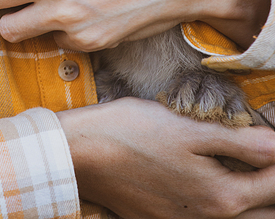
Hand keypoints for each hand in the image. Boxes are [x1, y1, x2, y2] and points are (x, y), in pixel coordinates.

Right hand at [56, 99, 274, 217]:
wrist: (83, 154)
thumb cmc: (134, 134)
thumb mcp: (190, 129)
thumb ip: (240, 142)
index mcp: (222, 196)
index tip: (271, 137)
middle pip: (264, 211)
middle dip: (270, 183)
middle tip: (264, 157)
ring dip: (251, 197)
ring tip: (248, 170)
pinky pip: (208, 218)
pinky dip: (222, 202)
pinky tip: (213, 178)